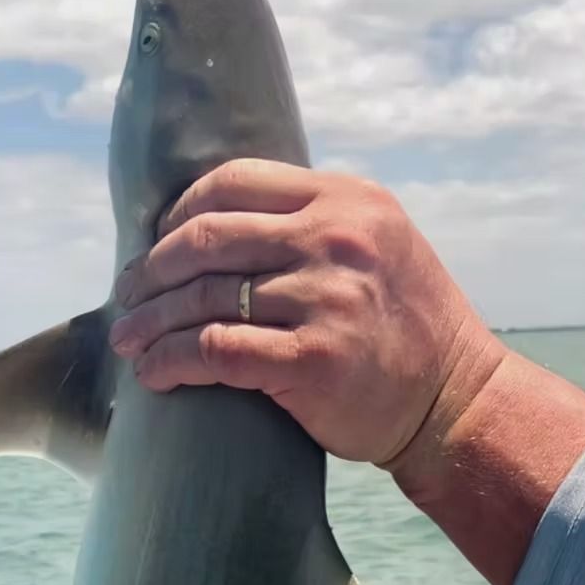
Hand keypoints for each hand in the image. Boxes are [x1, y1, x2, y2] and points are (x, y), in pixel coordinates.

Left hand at [108, 160, 507, 465]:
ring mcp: (325, 299)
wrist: (456, 402)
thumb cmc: (409, 329)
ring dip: (151, 322)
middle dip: (151, 270)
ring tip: (130, 339)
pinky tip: (155, 373)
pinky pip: (215, 352)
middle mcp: (336, 239)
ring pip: (202, 298)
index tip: (157, 245)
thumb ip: (317, 225)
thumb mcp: (380, 246)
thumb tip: (218, 226)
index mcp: (347, 200)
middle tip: (127, 296)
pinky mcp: (312, 361)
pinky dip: (172, 362)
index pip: (235, 182)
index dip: (179, 213)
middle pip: (206, 238)